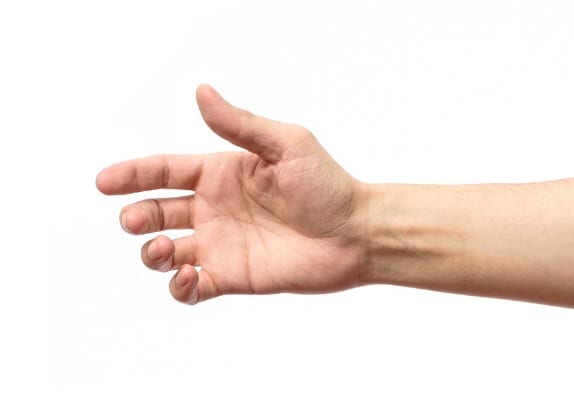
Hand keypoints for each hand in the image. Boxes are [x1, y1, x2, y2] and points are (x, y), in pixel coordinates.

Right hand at [96, 85, 368, 303]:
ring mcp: (222, 244)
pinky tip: (189, 275)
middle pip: (155, 212)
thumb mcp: (286, 145)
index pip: (164, 171)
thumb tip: (201, 91)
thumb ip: (241, 124)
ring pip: (165, 252)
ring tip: (165, 250)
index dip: (131, 175)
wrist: (356, 234)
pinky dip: (179, 286)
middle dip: (136, 217)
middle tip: (135, 221)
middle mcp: (215, 208)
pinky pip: (192, 287)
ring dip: (152, 253)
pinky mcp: (233, 276)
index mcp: (221, 173)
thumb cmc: (327, 184)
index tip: (103, 183)